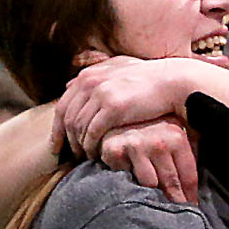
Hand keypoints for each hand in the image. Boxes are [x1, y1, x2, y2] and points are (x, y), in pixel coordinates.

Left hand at [53, 57, 191, 155]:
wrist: (171, 82)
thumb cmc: (148, 80)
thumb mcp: (117, 71)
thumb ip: (93, 77)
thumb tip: (71, 84)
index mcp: (88, 75)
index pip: (62, 105)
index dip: (57, 127)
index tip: (57, 144)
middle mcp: (89, 82)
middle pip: (66, 117)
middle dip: (63, 139)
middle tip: (65, 155)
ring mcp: (100, 95)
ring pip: (77, 126)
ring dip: (78, 145)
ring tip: (83, 157)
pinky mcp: (112, 108)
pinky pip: (92, 133)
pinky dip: (90, 146)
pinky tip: (95, 155)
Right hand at [95, 118, 199, 202]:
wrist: (116, 117)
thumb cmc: (150, 132)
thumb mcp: (172, 137)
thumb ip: (188, 154)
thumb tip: (198, 188)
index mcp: (177, 137)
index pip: (188, 177)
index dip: (191, 197)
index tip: (192, 209)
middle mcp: (158, 141)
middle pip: (171, 183)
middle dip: (175, 202)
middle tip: (177, 213)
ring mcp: (136, 145)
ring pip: (150, 184)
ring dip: (153, 196)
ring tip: (156, 203)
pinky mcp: (116, 151)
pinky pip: (128, 179)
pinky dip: (130, 184)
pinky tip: (133, 185)